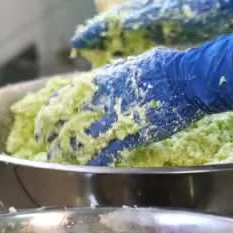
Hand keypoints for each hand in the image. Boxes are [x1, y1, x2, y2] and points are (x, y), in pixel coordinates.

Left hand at [36, 31, 232, 165]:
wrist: (187, 79)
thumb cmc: (165, 66)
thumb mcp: (134, 64)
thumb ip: (116, 74)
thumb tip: (108, 78)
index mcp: (102, 79)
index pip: (65, 96)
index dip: (51, 110)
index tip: (45, 120)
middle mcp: (102, 98)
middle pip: (67, 119)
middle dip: (52, 133)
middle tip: (45, 144)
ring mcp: (116, 117)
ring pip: (81, 138)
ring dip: (67, 150)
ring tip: (56, 159)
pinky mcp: (132, 133)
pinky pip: (106, 151)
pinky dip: (93, 161)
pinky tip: (83, 168)